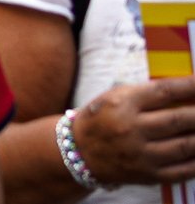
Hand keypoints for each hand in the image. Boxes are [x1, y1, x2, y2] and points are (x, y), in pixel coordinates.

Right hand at [68, 79, 194, 186]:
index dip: (189, 86)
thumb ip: (146, 95)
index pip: (164, 91)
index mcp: (122, 103)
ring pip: (185, 145)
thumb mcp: (114, 97)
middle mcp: (131, 128)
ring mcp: (140, 154)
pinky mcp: (147, 175)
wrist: (78, 152)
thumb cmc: (100, 118)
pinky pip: (182, 170)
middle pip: (178, 119)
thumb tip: (185, 93)